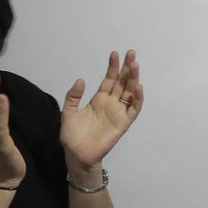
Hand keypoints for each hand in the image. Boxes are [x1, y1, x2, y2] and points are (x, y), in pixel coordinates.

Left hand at [60, 50, 143, 173]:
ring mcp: (118, 112)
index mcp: (98, 99)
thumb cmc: (72, 135)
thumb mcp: (68, 112)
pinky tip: (138, 86)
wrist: (77, 154)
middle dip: (127, 68)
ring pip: (130, 92)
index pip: (109, 79)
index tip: (115, 53)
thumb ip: (73, 96)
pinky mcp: (123, 123)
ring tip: (135, 65)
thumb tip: (81, 80)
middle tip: (131, 53)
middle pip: (122, 82)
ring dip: (134, 79)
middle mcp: (110, 103)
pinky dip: (138, 98)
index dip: (112, 67)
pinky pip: (134, 109)